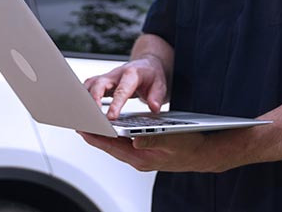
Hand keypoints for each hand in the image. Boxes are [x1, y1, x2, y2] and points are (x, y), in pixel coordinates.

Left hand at [78, 131, 224, 172]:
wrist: (203, 154)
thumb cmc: (190, 146)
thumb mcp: (173, 140)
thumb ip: (153, 141)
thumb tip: (135, 140)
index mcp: (142, 158)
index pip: (112, 147)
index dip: (96, 137)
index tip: (83, 128)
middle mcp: (138, 159)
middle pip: (109, 146)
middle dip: (94, 135)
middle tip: (78, 123)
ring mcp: (140, 157)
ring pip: (115, 146)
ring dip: (102, 135)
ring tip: (88, 124)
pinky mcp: (144, 152)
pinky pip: (123, 144)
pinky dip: (114, 136)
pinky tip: (109, 128)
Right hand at [83, 56, 166, 117]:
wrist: (147, 65)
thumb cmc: (152, 75)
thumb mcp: (161, 85)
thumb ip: (157, 97)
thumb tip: (154, 107)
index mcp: (132, 74)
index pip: (122, 90)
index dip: (115, 104)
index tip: (111, 117)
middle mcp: (116, 74)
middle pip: (99, 84)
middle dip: (93, 100)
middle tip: (92, 117)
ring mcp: (107, 78)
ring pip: (90, 85)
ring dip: (84, 99)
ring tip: (81, 116)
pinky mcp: (102, 83)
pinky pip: (88, 88)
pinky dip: (83, 98)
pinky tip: (81, 111)